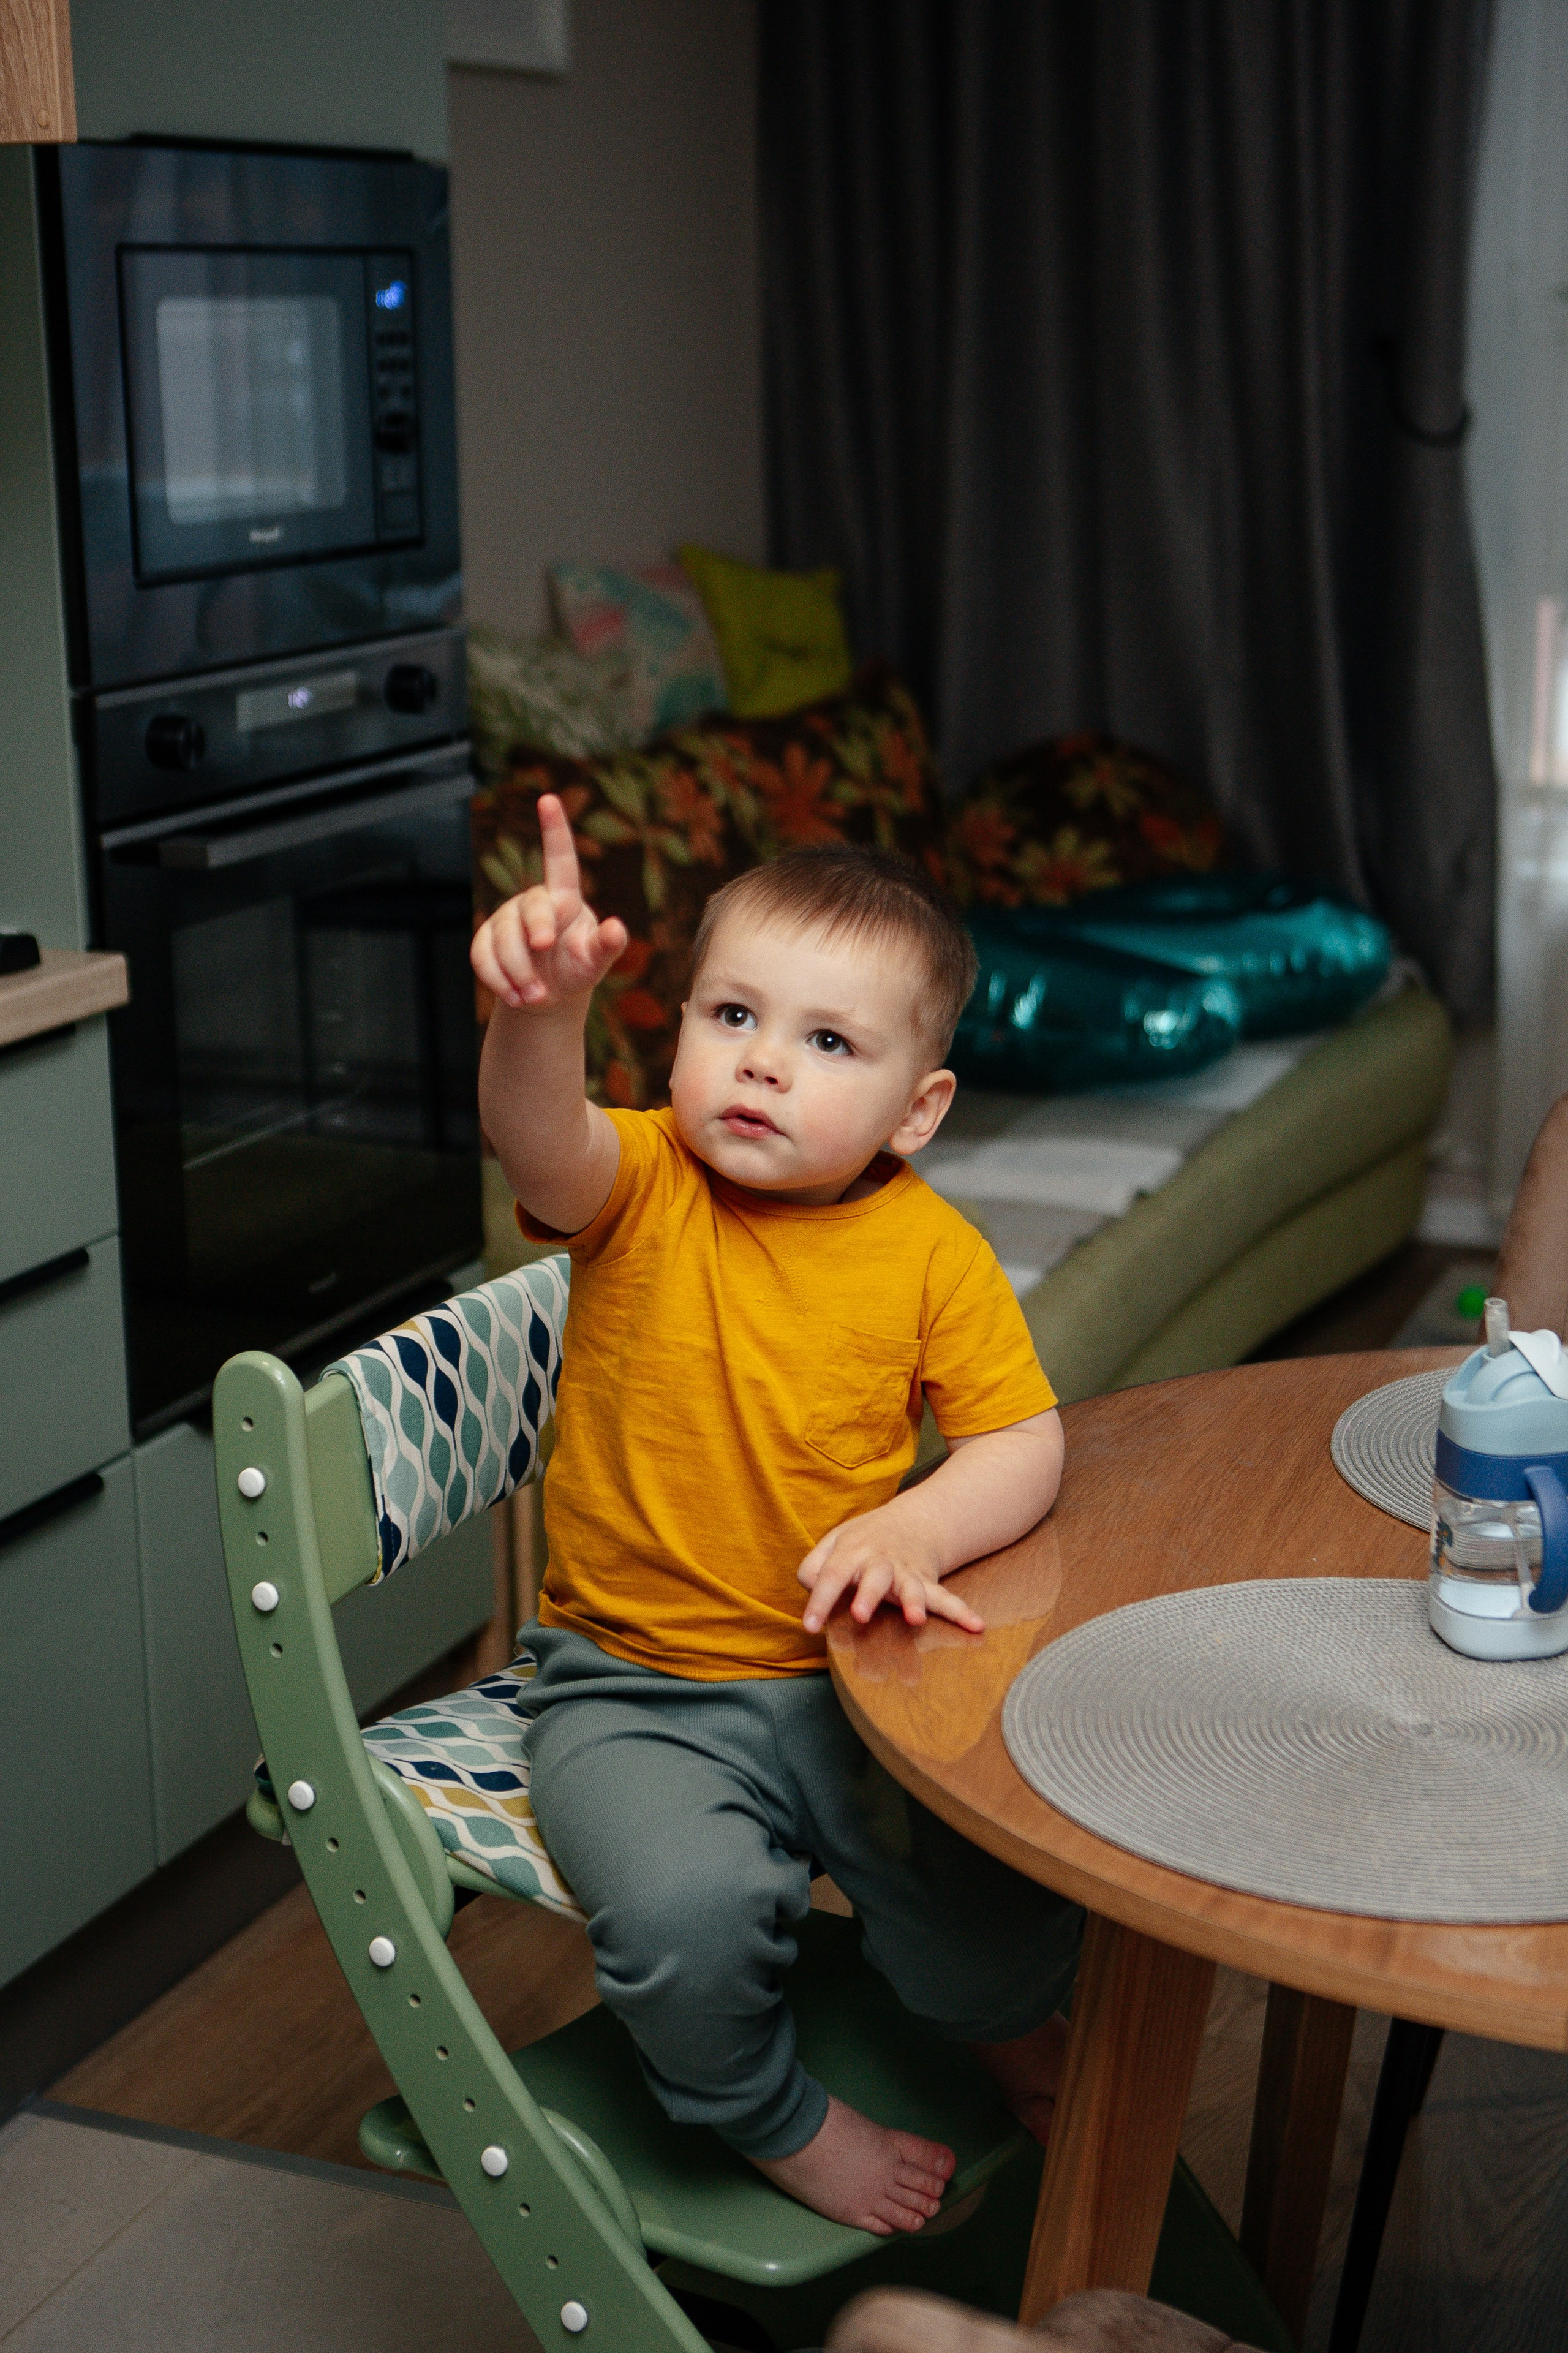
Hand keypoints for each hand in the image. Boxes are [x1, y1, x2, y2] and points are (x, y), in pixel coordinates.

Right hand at [471, 794, 626, 1011]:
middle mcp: (533, 902)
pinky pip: (481, 956)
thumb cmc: (577, 968)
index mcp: (564, 898)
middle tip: (545, 959)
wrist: (547, 994)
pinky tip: (515, 996)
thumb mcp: (596, 960)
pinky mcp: (484, 940)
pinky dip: (498, 981)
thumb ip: (608, 945)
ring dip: (519, 973)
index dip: (554, 828)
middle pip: (529, 910)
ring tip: (536, 995)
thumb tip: (617, 928)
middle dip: (536, 934)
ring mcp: (505, 919)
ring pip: (503, 939)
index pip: (560, 858)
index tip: (549, 799)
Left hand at [797, 1509, 985, 1635]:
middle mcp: (881, 1562)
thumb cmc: (865, 1541)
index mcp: (853, 1551)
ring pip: (912, 1586)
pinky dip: (961, 1612)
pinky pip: (945, 1598)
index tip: (810, 1626)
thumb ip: (814, 1565)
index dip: (820, 1599)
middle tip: (860, 1615)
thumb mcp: (834, 1543)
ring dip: (914, 1601)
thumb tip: (811, 1586)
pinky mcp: (928, 1583)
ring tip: (916, 1619)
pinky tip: (976, 1627)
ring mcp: (907, 1572)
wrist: (914, 1521)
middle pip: (875, 1576)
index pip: (832, 1574)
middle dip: (868, 1595)